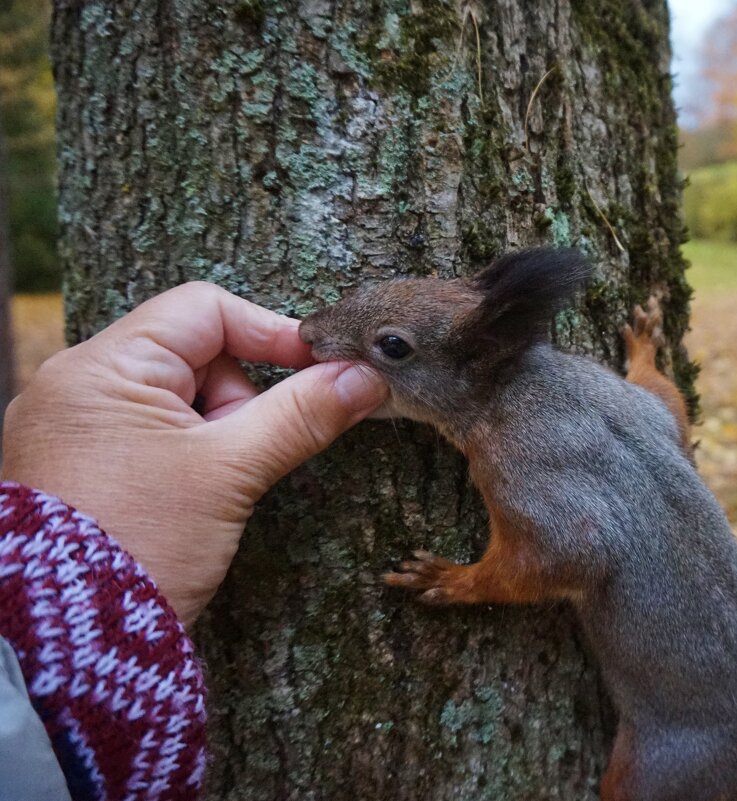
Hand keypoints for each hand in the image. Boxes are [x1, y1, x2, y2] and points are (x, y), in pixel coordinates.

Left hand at [1, 282, 387, 622]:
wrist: (68, 645)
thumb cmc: (138, 544)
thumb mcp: (230, 472)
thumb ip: (301, 414)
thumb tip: (366, 379)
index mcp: (101, 367)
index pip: (205, 309)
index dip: (271, 332)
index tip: (322, 370)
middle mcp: (77, 385)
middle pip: (193, 352)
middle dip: (241, 396)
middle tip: (249, 450)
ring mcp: (75, 427)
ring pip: (178, 397)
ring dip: (218, 430)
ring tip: (216, 486)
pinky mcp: (82, 466)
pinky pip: (153, 433)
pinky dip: (190, 452)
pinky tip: (195, 496)